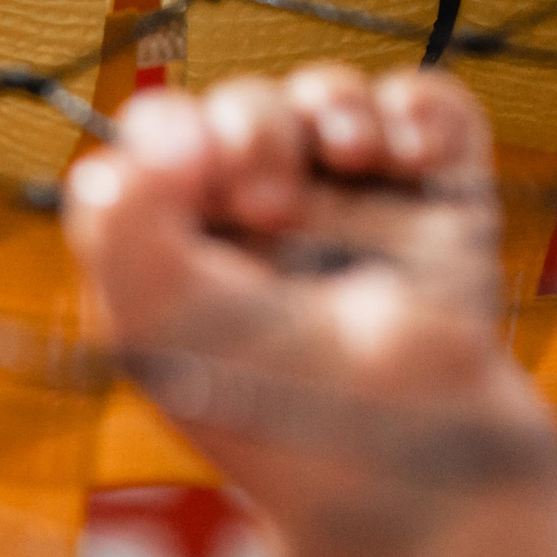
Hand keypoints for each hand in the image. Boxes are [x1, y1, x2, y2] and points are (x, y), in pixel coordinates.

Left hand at [64, 68, 556, 556]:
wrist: (394, 457)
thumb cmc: (266, 408)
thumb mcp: (158, 323)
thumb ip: (118, 226)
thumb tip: (150, 140)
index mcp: (183, 255)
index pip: (160, 149)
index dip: (169, 134)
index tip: (186, 172)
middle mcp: (263, 231)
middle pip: (242, 110)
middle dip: (251, 126)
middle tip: (266, 199)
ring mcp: (351, 213)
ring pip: (326, 100)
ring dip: (330, 104)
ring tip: (347, 155)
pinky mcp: (438, 203)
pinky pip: (427, 108)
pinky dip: (413, 109)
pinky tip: (398, 155)